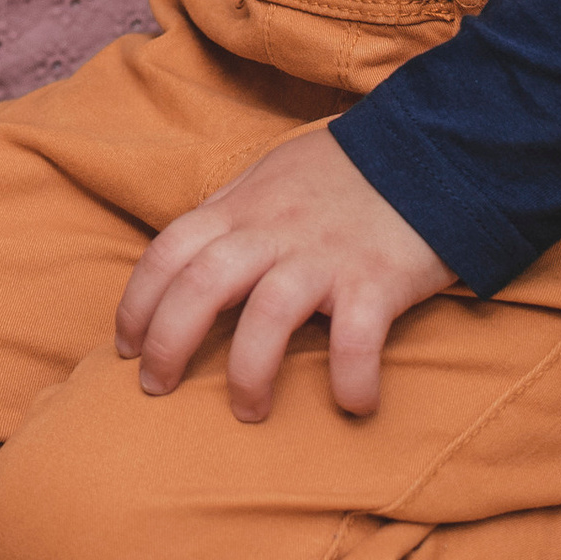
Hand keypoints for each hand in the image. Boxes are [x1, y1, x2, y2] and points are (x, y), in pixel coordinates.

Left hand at [114, 124, 451, 421]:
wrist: (433, 147)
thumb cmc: (347, 171)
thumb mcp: (273, 174)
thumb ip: (232, 212)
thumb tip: (189, 252)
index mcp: (243, 207)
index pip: (168, 250)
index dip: (138, 302)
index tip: (126, 346)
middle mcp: (274, 230)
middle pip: (200, 285)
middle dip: (167, 342)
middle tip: (157, 387)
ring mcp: (325, 255)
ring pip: (265, 316)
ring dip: (247, 373)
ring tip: (246, 411)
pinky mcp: (378, 280)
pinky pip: (355, 339)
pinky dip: (350, 379)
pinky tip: (353, 405)